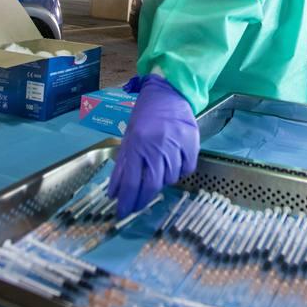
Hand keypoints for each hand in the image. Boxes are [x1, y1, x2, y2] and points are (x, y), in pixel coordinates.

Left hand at [108, 75, 198, 217]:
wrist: (169, 93)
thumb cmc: (145, 115)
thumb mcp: (128, 137)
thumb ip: (123, 165)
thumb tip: (114, 193)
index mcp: (137, 145)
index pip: (132, 182)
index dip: (127, 202)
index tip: (123, 213)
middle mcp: (156, 147)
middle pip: (152, 185)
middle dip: (143, 200)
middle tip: (138, 205)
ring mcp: (176, 145)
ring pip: (170, 179)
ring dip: (162, 181)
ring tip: (158, 171)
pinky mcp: (192, 143)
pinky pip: (186, 169)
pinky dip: (180, 171)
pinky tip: (174, 163)